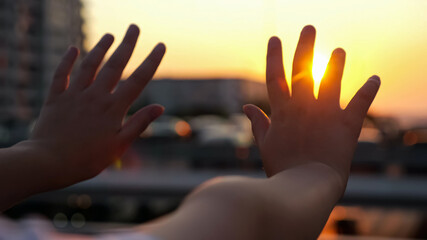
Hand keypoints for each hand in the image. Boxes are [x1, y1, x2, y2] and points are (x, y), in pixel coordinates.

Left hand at [28, 25, 165, 186]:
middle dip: (127, 44)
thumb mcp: (119, 145)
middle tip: (134, 27)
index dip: (151, 61)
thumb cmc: (87, 159)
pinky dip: (66, 60)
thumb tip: (160, 107)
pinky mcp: (55, 98)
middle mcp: (95, 96)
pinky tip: (72, 48)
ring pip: (89, 65)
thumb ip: (139, 124)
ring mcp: (74, 95)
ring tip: (109, 35)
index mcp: (113, 108)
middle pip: (115, 65)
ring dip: (100, 48)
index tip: (160, 46)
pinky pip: (61, 74)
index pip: (138, 79)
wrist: (49, 162)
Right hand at [244, 25, 379, 189]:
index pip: (276, 76)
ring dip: (336, 63)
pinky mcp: (346, 125)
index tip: (275, 39)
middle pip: (303, 69)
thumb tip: (246, 107)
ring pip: (331, 80)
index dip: (274, 56)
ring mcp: (325, 113)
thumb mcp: (265, 144)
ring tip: (340, 50)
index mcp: (282, 110)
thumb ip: (258, 124)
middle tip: (309, 28)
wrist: (305, 187)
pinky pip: (360, 103)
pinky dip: (369, 90)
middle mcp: (303, 106)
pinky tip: (375, 78)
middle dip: (305, 45)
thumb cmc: (282, 168)